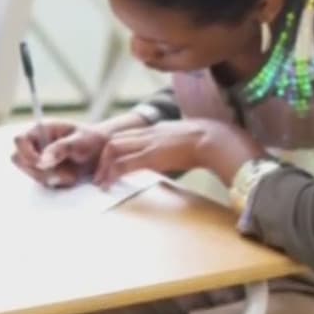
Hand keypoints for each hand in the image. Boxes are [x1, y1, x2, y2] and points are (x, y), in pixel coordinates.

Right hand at [11, 120, 108, 187]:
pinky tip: (69, 179)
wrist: (103, 155)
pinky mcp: (44, 174)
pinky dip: (55, 184)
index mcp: (40, 130)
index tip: (41, 164)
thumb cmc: (91, 141)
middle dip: (38, 171)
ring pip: (30, 174)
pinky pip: (41, 184)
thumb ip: (60, 149)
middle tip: (61, 174)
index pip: (19, 140)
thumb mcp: (79, 142)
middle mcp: (35, 145)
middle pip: (19, 160)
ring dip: (50, 178)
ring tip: (71, 175)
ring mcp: (38, 160)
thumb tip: (42, 161)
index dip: (26, 153)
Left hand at [94, 119, 264, 187]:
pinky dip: (113, 173)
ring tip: (101, 183)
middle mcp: (148, 132)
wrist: (216, 139)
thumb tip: (169, 158)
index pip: (123, 135)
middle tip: (97, 177)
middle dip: (100, 159)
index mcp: (155, 129)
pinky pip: (125, 162)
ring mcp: (149, 142)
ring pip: (114, 148)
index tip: (105, 166)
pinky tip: (110, 184)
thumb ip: (170, 148)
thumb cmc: (206, 143)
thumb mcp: (182, 143)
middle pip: (113, 140)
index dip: (110, 150)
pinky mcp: (152, 155)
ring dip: (104, 167)